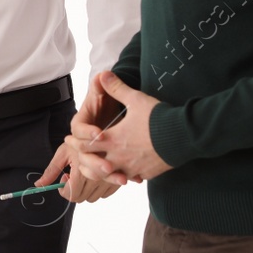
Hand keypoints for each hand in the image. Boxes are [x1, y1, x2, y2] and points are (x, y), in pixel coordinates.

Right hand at [33, 71, 128, 201]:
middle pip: (84, 156)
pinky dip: (121, 176)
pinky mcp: (107, 161)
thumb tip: (102, 74)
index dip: (88, 133)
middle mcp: (85, 141)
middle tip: (109, 165)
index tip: (100, 134)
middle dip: (96, 162)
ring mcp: (95, 153)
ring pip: (96, 170)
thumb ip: (102, 85)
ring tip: (123, 179)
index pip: (78, 130)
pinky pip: (110, 174)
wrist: (111, 110)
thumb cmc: (107, 101)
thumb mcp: (105, 93)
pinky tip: (135, 179)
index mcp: (81, 124)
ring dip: (109, 176)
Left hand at [67, 71, 171, 185]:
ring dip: (104, 171)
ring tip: (101, 167)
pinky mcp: (146, 174)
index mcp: (112, 140)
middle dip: (86, 159)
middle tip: (80, 156)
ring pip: (111, 175)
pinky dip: (125, 175)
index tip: (69, 141)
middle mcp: (119, 157)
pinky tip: (126, 173)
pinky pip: (131, 178)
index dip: (76, 142)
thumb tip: (103, 74)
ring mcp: (132, 168)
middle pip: (95, 164)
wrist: (183, 135)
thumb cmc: (157, 117)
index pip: (85, 145)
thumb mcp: (135, 99)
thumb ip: (117, 88)